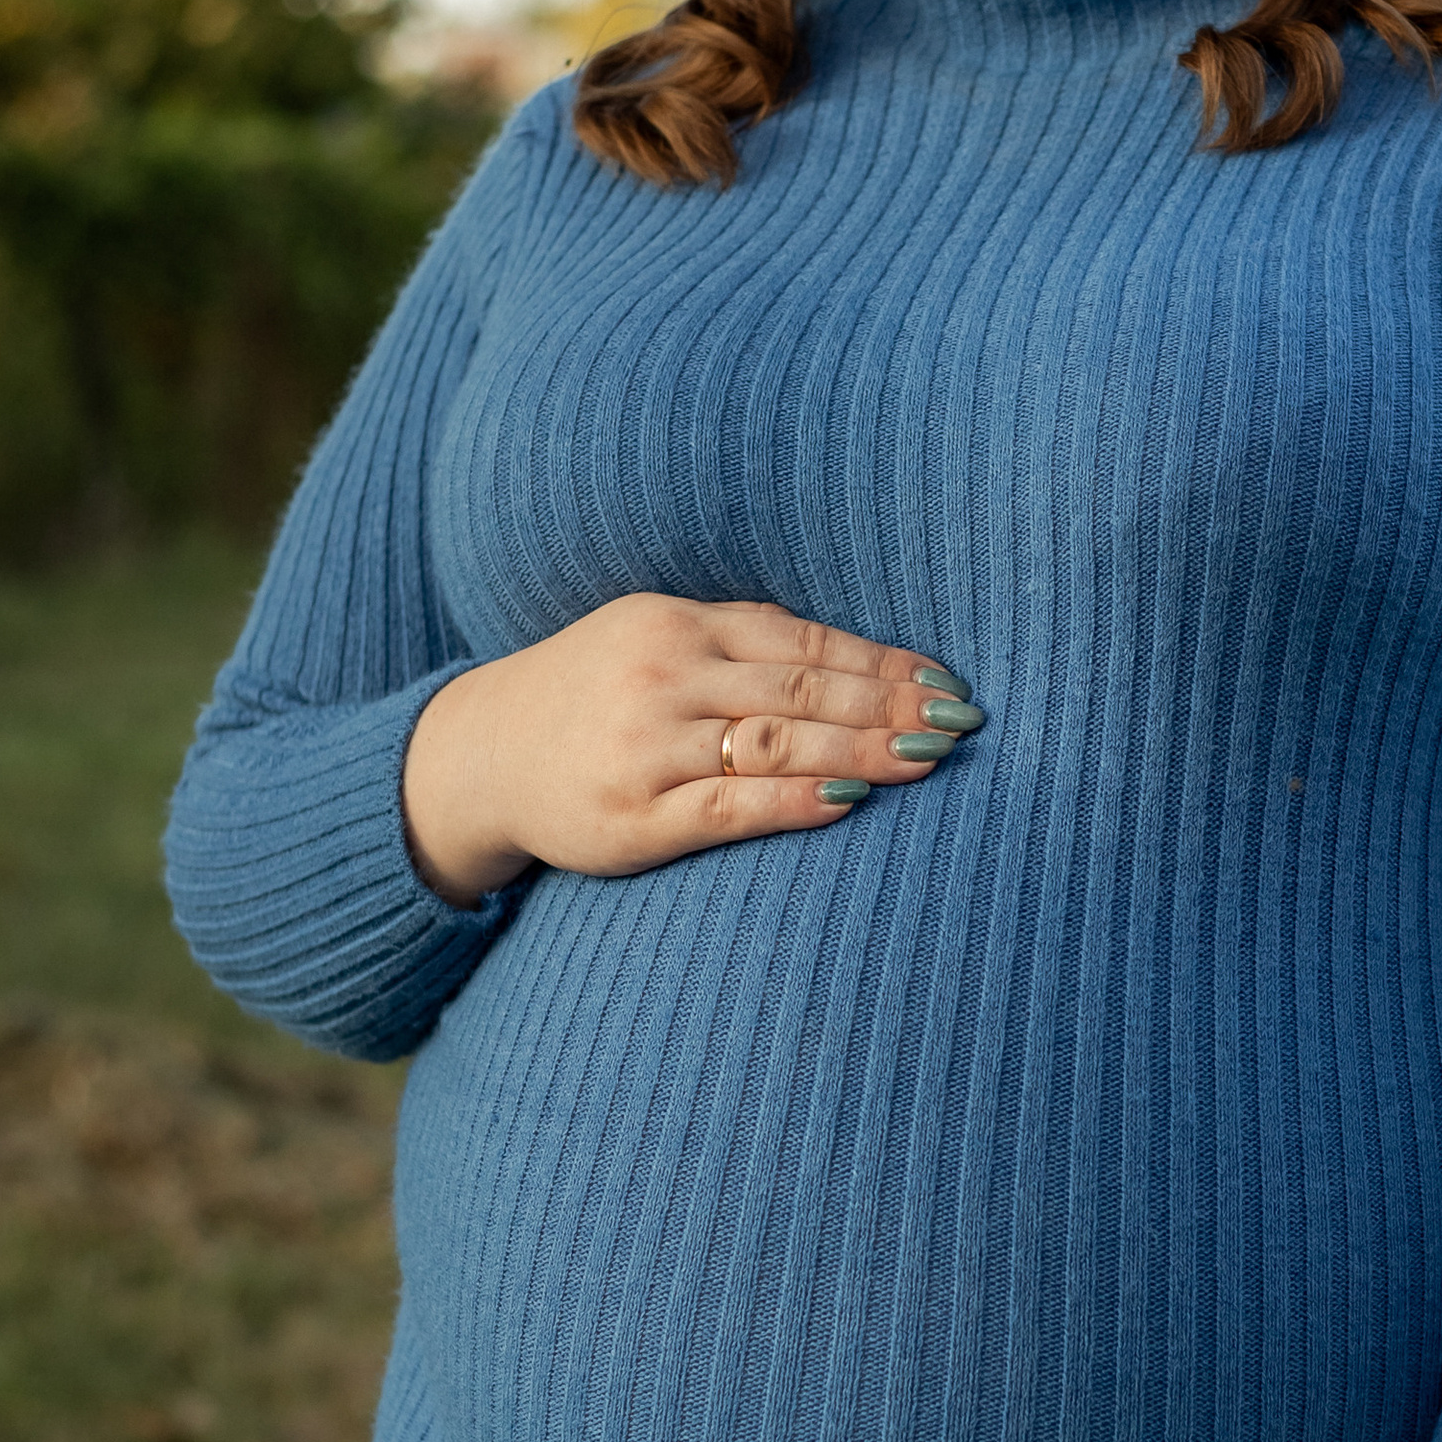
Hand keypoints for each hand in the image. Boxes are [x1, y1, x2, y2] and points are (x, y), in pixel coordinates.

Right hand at [400, 594, 979, 902]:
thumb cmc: (593, 697)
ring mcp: (645, 748)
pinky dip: (792, 802)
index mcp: (675, 624)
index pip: (800, 641)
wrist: (482, 755)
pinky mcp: (632, 818)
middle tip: (958, 723)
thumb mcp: (654, 641)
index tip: (947, 683)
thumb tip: (859, 659)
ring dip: (860, 750)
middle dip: (887, 706)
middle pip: (799, 688)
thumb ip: (742, 643)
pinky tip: (848, 800)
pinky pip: (726, 808)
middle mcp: (662, 675)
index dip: (880, 663)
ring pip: (772, 744)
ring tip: (926, 759)